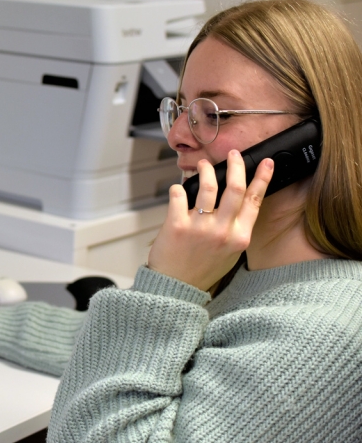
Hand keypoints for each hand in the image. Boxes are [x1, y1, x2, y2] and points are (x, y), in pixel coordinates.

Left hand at [148, 150, 273, 290]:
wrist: (176, 287)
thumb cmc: (203, 269)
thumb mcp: (231, 253)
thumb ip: (236, 230)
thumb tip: (239, 203)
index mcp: (240, 237)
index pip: (255, 200)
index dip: (262, 178)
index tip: (265, 162)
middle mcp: (223, 231)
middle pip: (235, 187)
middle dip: (236, 165)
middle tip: (232, 155)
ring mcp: (200, 227)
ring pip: (208, 187)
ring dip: (205, 170)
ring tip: (202, 165)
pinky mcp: (176, 225)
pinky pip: (179, 195)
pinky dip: (178, 188)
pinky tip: (178, 188)